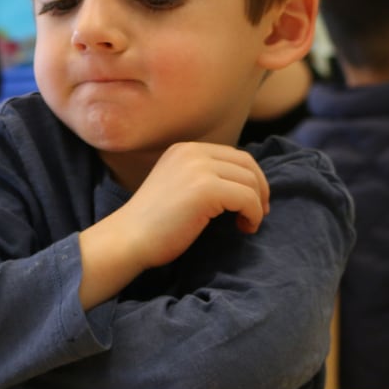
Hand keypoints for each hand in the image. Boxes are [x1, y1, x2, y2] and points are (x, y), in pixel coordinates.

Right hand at [113, 142, 271, 269]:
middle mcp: (192, 152)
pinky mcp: (206, 189)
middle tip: (257, 214)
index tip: (251, 204)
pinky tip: (243, 228)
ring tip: (246, 224)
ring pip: (250, 181)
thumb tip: (244, 184)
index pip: (235, 155)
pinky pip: (247, 198)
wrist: (128, 239)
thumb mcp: (179, 186)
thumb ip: (204, 177)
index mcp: (185, 149)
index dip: (251, 179)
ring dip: (256, 205)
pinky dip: (253, 215)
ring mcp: (198, 168)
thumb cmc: (153, 223)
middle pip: (247, 164)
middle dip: (260, 189)